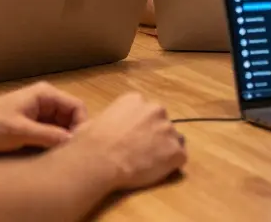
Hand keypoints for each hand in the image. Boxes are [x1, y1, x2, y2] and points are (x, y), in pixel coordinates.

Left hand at [0, 82, 87, 152]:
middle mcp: (46, 100)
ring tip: (59, 157)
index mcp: (45, 94)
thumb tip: (74, 142)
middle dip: (72, 134)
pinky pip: (51, 132)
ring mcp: (39, 112)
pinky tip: (48, 156)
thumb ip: (49, 136)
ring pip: (62, 126)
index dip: (81, 125)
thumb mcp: (21, 132)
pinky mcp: (33, 123)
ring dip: (61, 140)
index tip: (77, 146)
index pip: (77, 107)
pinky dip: (52, 143)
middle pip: (71, 117)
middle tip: (69, 155)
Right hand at [69, 93, 186, 189]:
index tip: (133, 137)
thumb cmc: (90, 142)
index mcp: (135, 100)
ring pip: (173, 140)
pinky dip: (170, 165)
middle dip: (155, 135)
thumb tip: (107, 128)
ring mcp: (168, 130)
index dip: (141, 126)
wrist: (99, 161)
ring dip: (164, 149)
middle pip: (162, 122)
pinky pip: (179, 158)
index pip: (146, 111)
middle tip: (142, 151)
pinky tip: (155, 171)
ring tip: (148, 163)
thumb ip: (111, 119)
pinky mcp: (175, 151)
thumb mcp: (96, 120)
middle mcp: (156, 109)